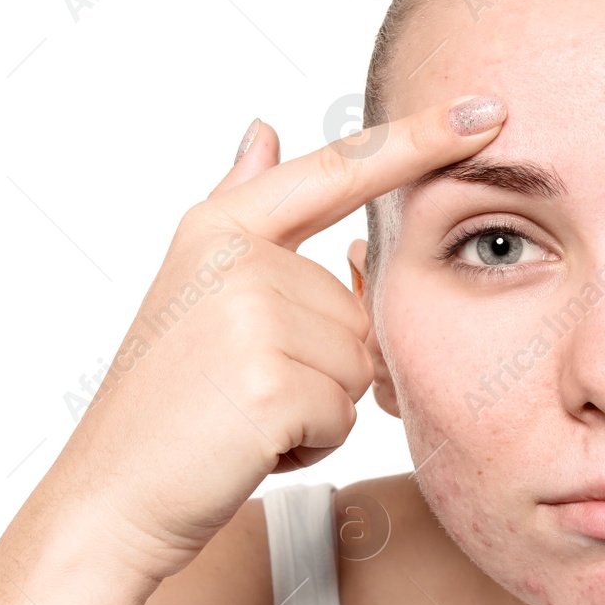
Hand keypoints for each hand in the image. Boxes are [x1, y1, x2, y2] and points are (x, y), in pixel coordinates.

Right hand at [41, 94, 505, 580]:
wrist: (112, 495)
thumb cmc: (165, 401)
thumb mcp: (192, 287)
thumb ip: (241, 205)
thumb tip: (265, 127)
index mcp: (221, 226)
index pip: (341, 168)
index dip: (420, 138)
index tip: (492, 108)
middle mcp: (237, 257)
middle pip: (362, 308)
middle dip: (323, 365)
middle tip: (244, 389)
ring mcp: (252, 315)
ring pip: (361, 364)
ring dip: (318, 407)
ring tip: (244, 415)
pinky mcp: (272, 381)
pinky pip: (346, 412)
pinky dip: (311, 444)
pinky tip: (250, 445)